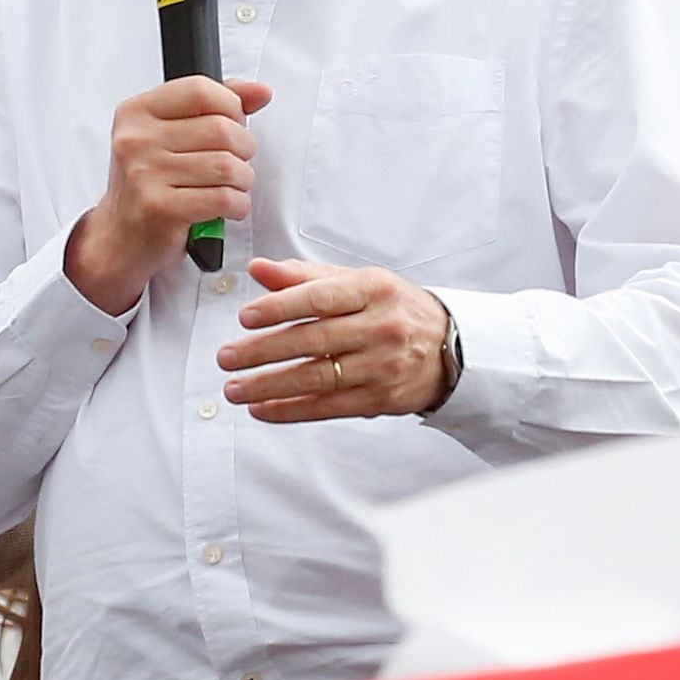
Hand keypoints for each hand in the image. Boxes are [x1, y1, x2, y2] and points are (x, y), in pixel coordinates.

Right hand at [65, 76, 276, 315]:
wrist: (120, 236)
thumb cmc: (151, 182)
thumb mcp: (172, 134)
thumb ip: (216, 106)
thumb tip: (261, 91)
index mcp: (137, 112)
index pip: (201, 90)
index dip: (231, 107)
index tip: (233, 124)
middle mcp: (136, 140)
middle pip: (222, 129)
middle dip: (244, 149)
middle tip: (235, 163)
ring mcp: (144, 174)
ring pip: (228, 166)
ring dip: (243, 180)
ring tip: (230, 186)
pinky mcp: (160, 208)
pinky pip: (225, 198)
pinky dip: (238, 205)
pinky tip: (225, 207)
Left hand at [218, 257, 453, 421]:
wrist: (452, 347)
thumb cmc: (396, 310)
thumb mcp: (359, 283)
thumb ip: (306, 277)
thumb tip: (260, 269)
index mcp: (374, 290)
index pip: (320, 298)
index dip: (280, 307)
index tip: (246, 317)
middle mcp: (381, 327)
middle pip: (313, 341)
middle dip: (263, 351)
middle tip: (227, 357)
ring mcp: (382, 366)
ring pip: (317, 378)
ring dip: (270, 386)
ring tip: (236, 388)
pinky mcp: (381, 398)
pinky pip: (328, 407)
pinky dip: (291, 410)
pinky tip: (263, 409)